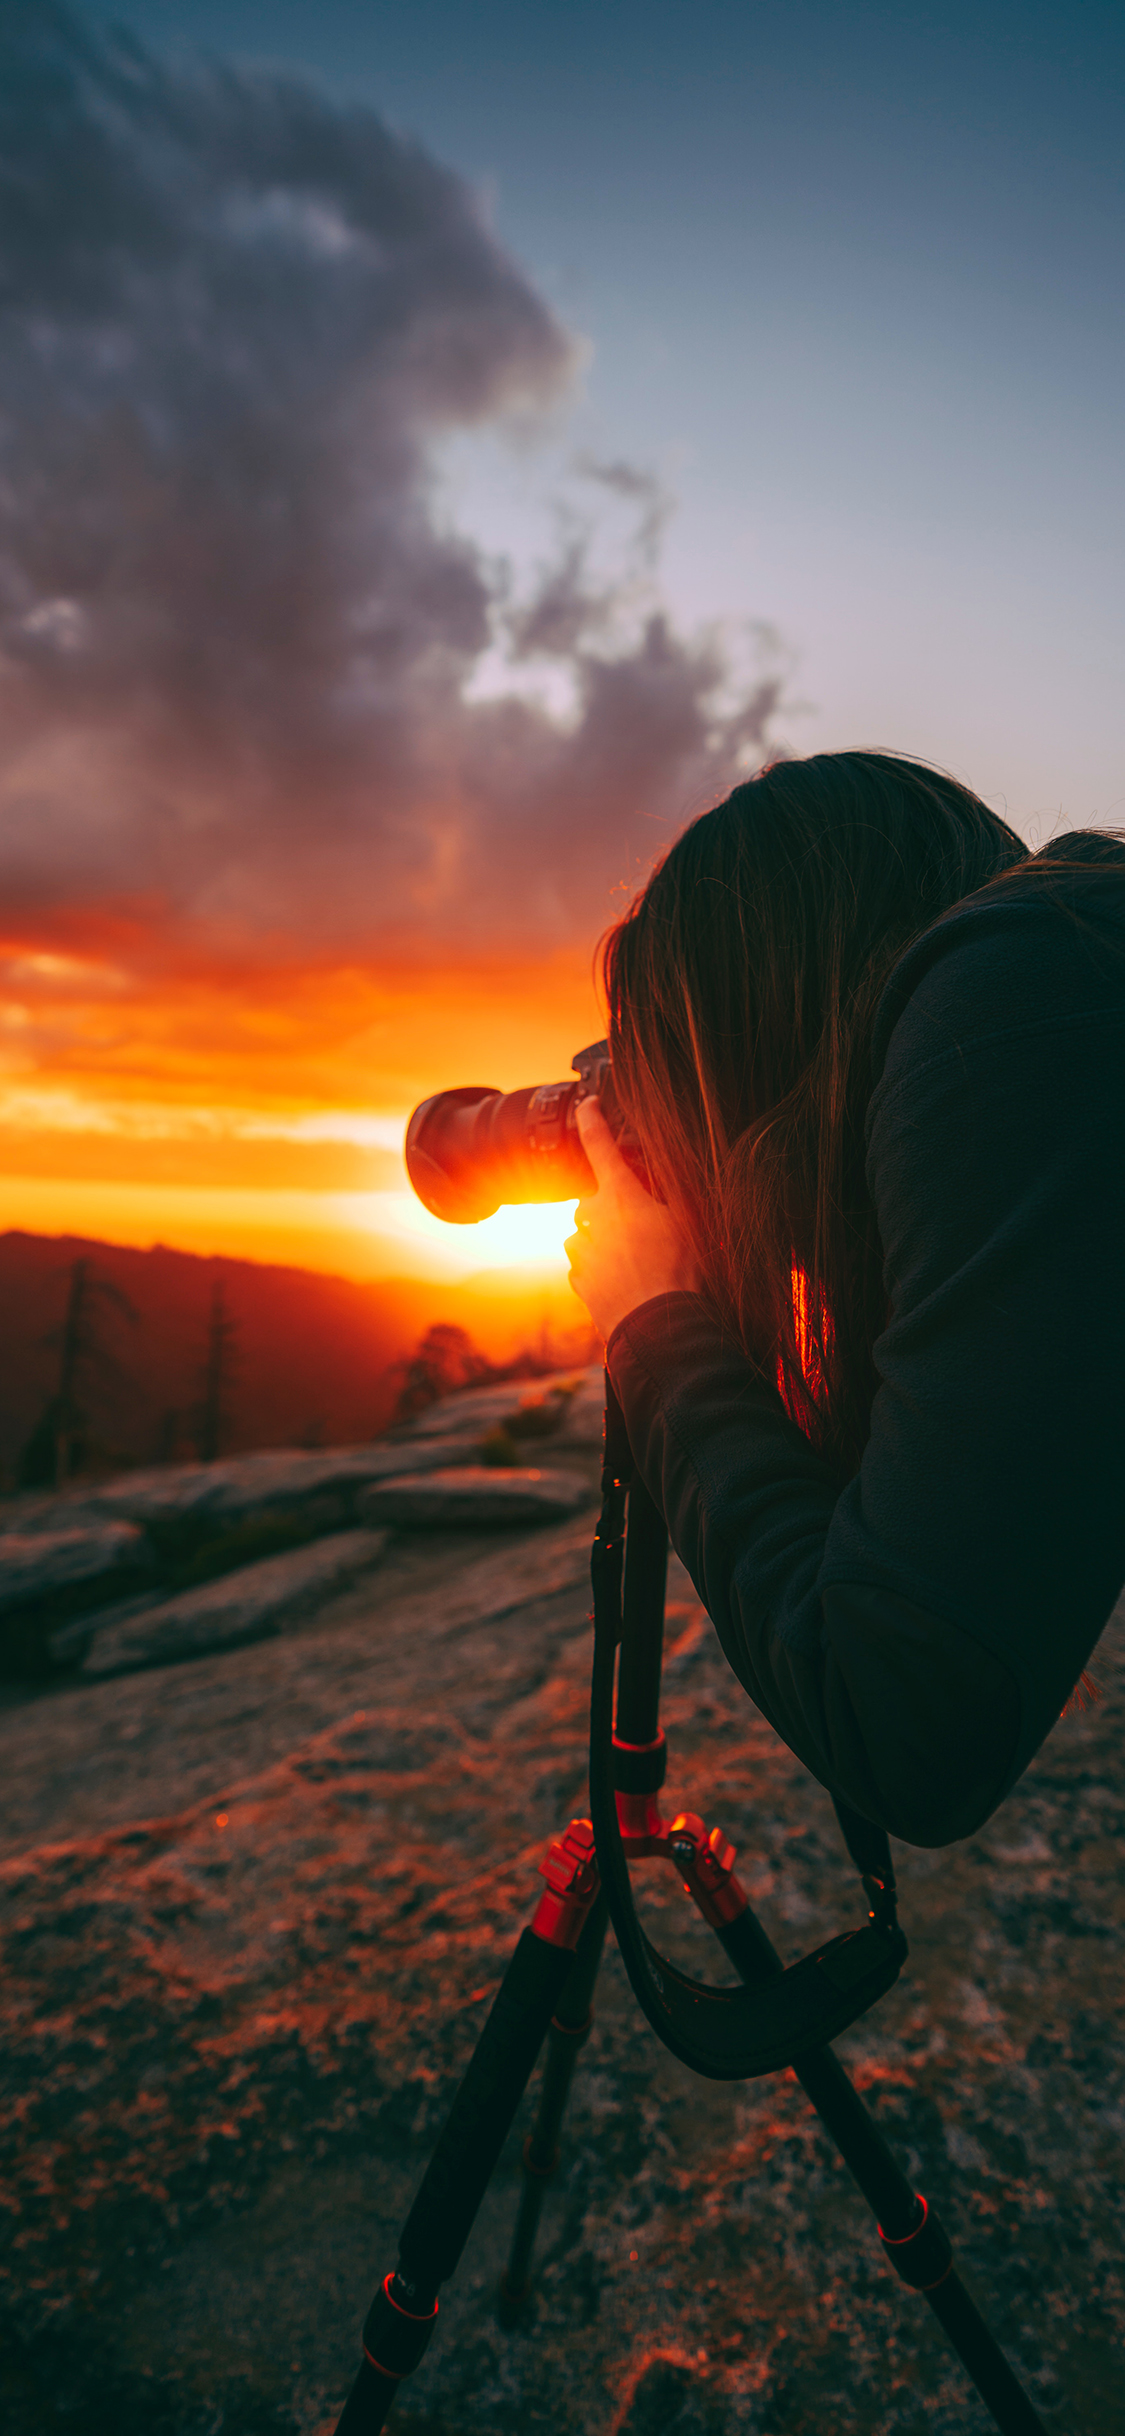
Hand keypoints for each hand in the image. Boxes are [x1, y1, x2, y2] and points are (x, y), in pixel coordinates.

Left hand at [565, 1097, 701, 1342]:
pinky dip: (602, 1269)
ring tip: (640, 1263)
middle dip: (613, 1209)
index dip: (593, 1120)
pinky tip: (628, 1283)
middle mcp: (592, 1220)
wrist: (660, 1328)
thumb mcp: (689, 1221)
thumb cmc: (681, 1271)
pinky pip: (586, 1266)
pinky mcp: (579, 1282)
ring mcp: (581, 1253)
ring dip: (605, 1242)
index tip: (587, 1104)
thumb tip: (663, 1169)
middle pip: (595, 1202)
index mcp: (620, 1196)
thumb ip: (671, 1190)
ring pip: (587, 1236)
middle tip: (647, 1229)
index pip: (600, 1146)